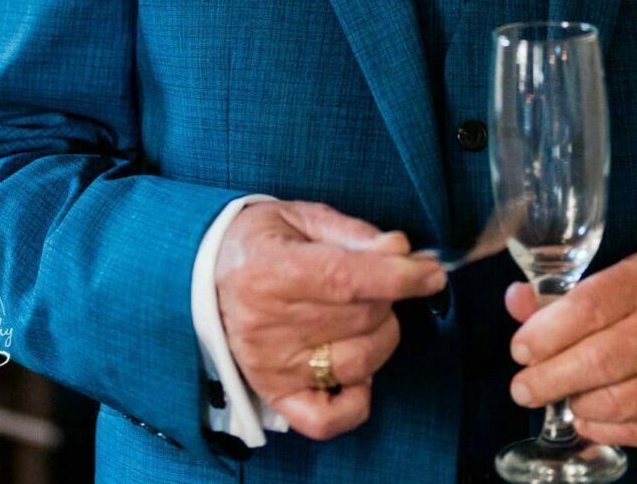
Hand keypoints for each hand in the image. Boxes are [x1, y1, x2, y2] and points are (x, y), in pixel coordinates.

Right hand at [215, 199, 445, 441]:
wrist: (204, 275)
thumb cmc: (260, 241)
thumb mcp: (303, 218)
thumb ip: (354, 234)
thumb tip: (401, 249)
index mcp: (271, 270)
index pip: (346, 279)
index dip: (398, 277)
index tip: (431, 272)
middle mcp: (267, 324)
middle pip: (360, 318)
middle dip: (388, 297)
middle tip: (378, 280)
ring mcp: (272, 366)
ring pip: (358, 363)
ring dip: (380, 337)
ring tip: (364, 316)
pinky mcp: (275, 395)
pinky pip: (328, 418)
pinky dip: (357, 398)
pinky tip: (357, 367)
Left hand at [505, 249, 636, 447]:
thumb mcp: (621, 276)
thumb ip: (565, 294)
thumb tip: (515, 301)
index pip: (594, 305)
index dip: (550, 330)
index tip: (521, 349)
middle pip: (607, 357)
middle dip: (555, 377)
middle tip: (523, 388)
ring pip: (627, 400)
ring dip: (581, 405)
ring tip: (560, 400)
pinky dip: (610, 430)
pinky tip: (587, 419)